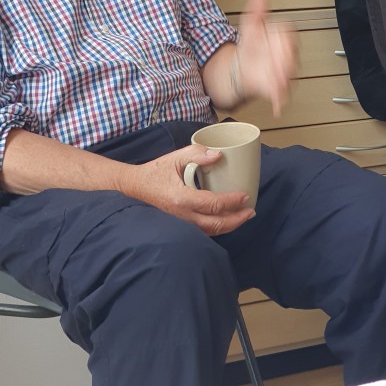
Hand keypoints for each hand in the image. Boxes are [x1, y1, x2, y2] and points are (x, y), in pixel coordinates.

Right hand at [124, 145, 254, 235]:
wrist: (135, 188)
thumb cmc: (155, 172)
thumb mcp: (174, 158)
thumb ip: (196, 153)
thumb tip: (218, 155)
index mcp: (182, 198)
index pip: (213, 205)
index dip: (232, 202)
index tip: (245, 196)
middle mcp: (183, 216)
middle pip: (216, 225)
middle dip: (237, 220)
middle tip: (251, 211)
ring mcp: (181, 224)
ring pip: (210, 232)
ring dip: (230, 226)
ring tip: (244, 217)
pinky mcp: (181, 226)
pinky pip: (203, 232)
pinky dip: (218, 228)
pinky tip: (227, 220)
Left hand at [234, 0, 296, 115]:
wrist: (241, 68)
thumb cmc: (251, 45)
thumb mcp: (251, 24)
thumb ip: (256, 7)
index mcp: (283, 38)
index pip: (289, 35)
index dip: (284, 37)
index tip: (277, 36)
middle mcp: (286, 56)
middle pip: (291, 58)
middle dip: (286, 61)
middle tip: (277, 63)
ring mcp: (284, 73)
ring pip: (288, 76)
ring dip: (283, 80)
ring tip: (276, 81)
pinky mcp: (277, 88)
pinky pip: (282, 95)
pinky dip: (280, 100)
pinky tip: (277, 105)